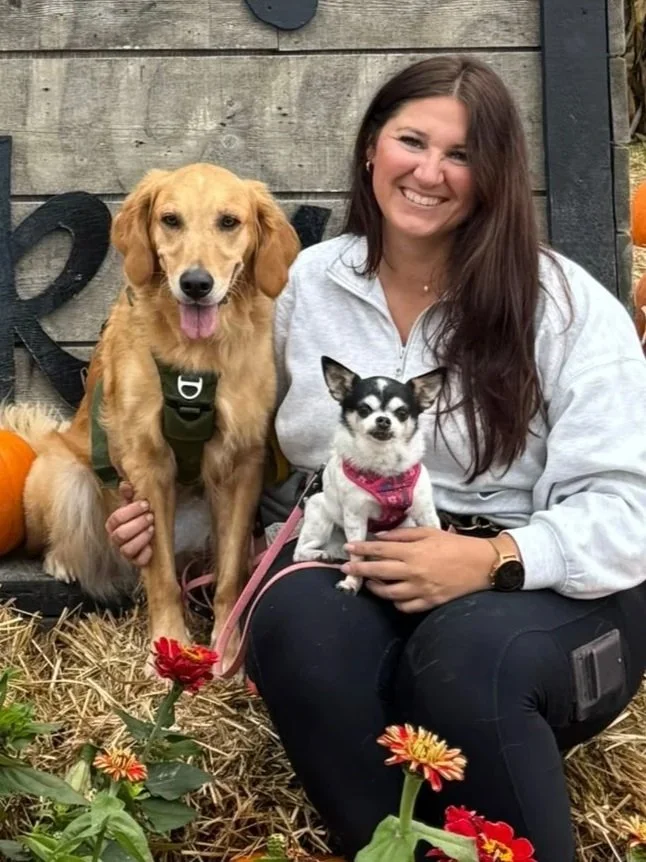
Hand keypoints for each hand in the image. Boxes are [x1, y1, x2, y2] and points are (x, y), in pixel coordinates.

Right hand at [105, 482, 153, 565]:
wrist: (154, 527)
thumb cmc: (142, 514)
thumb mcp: (136, 502)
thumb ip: (129, 494)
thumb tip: (125, 485)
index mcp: (113, 524)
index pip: (116, 518)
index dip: (131, 511)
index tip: (146, 504)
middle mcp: (116, 539)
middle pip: (120, 535)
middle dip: (137, 525)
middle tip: (150, 517)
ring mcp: (125, 551)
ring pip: (127, 550)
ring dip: (141, 539)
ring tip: (152, 529)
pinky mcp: (136, 561)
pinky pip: (138, 562)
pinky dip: (145, 555)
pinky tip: (152, 547)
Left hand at [341, 526, 496, 612]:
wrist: (482, 564)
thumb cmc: (455, 544)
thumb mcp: (429, 532)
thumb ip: (402, 535)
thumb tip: (380, 537)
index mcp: (413, 551)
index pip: (379, 550)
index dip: (361, 549)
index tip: (347, 548)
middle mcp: (413, 571)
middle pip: (378, 572)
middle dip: (359, 570)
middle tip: (345, 568)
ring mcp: (420, 589)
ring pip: (388, 593)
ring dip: (374, 588)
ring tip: (368, 582)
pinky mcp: (429, 602)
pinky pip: (405, 607)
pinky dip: (395, 602)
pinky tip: (391, 595)